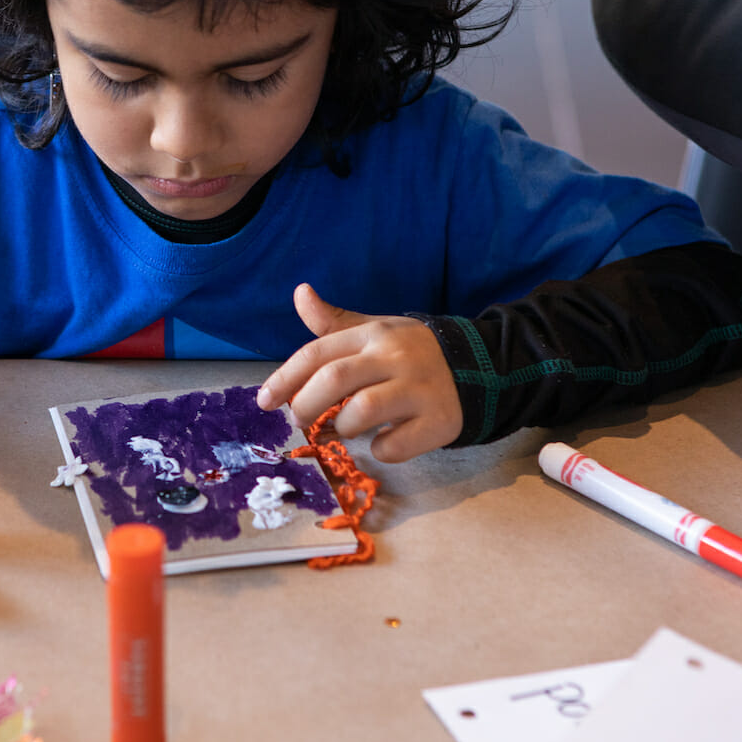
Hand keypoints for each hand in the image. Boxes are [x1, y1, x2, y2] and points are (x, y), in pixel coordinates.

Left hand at [257, 283, 462, 461]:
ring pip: (364, 411)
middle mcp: (394, 357)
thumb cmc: (409, 352)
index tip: (265, 402)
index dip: (284, 379)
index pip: (317, 353)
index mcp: (372, 335)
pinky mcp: (440, 420)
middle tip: (299, 420)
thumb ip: (333, 321)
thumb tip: (300, 292)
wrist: (477, 366)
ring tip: (346, 427)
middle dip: (306, 405)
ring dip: (344, 427)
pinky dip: (381, 448)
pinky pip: (396, 444)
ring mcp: (419, 388)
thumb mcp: (373, 330)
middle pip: (335, 380)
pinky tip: (383, 440)